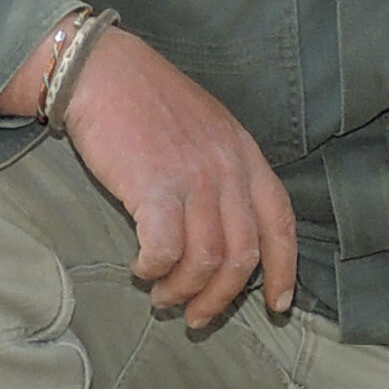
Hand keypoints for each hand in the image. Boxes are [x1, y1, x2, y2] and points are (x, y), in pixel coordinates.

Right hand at [46, 28, 296, 329]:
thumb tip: (226, 228)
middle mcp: (229, 170)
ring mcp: (194, 178)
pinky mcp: (154, 186)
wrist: (104, 71)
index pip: (281, 223)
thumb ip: (226, 173)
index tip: (278, 306)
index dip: (284, 270)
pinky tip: (140, 270)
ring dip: (184, 291)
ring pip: (206, 261)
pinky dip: (155, 270)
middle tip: (198, 317)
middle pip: (243, 256)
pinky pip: (165, 249)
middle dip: (222, 298)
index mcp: (247, 157)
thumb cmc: (150, 103)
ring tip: (163, 299)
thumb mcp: (209, 130)